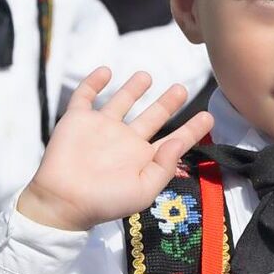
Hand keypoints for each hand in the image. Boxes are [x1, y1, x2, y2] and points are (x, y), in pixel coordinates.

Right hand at [18, 67, 214, 231]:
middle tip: (181, 88)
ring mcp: (102, 128)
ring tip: (147, 76)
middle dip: (167, 102)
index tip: (209, 117)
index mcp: (144, 157)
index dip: (192, 129)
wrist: (64, 201)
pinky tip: (105, 71)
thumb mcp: (144, 190)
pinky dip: (93, 82)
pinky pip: (85, 96)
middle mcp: (126, 140)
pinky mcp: (77, 120)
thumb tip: (178, 141)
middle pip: (153, 116)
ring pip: (122, 101)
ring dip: (134, 88)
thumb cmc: (106, 202)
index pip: (175, 140)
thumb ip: (164, 166)